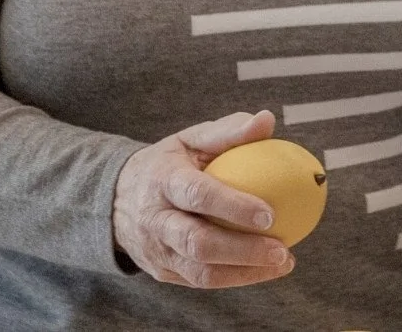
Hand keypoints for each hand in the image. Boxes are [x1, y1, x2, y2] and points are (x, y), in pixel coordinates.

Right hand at [112, 108, 295, 287]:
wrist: (118, 197)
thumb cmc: (169, 162)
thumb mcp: (191, 138)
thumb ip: (229, 131)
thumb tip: (267, 120)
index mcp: (163, 180)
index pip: (197, 195)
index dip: (233, 206)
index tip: (270, 213)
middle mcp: (156, 219)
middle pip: (198, 242)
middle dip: (243, 250)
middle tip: (282, 248)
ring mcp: (157, 250)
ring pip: (200, 272)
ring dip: (246, 272)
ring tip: (283, 261)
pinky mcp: (163, 272)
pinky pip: (201, 281)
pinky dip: (236, 278)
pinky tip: (265, 269)